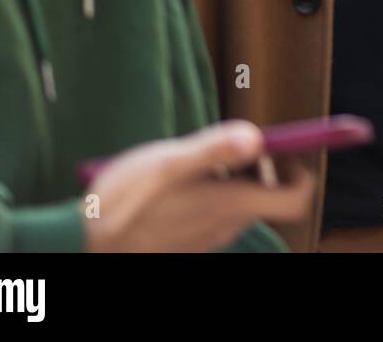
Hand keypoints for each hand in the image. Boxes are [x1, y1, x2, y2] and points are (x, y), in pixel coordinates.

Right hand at [83, 121, 314, 251]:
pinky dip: (208, 196)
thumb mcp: (167, 162)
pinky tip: (175, 185)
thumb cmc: (123, 201)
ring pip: (237, 206)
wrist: (82, 243)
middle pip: (266, 198)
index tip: (286, 150)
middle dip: (259, 169)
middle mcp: (226, 228)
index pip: (295, 200)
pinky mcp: (186, 244)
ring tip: (193, 163)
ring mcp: (206, 240)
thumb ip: (214, 148)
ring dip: (230, 181)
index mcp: (231, 206)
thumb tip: (257, 137)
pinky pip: (212, 217)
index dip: (300, 174)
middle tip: (228, 146)